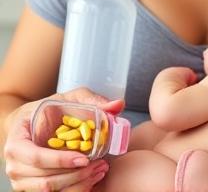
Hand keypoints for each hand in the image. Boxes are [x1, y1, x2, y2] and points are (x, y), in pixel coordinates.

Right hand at [3, 87, 123, 190]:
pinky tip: (92, 178)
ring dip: (78, 183)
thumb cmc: (49, 111)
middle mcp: (15, 163)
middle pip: (45, 179)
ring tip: (100, 169)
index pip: (35, 157)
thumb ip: (92, 101)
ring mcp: (22, 179)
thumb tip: (118, 104)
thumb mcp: (69, 99)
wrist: (32, 123)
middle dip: (76, 175)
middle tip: (101, 165)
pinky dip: (75, 189)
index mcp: (17, 140)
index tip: (84, 158)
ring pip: (50, 191)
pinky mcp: (32, 187)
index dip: (59, 160)